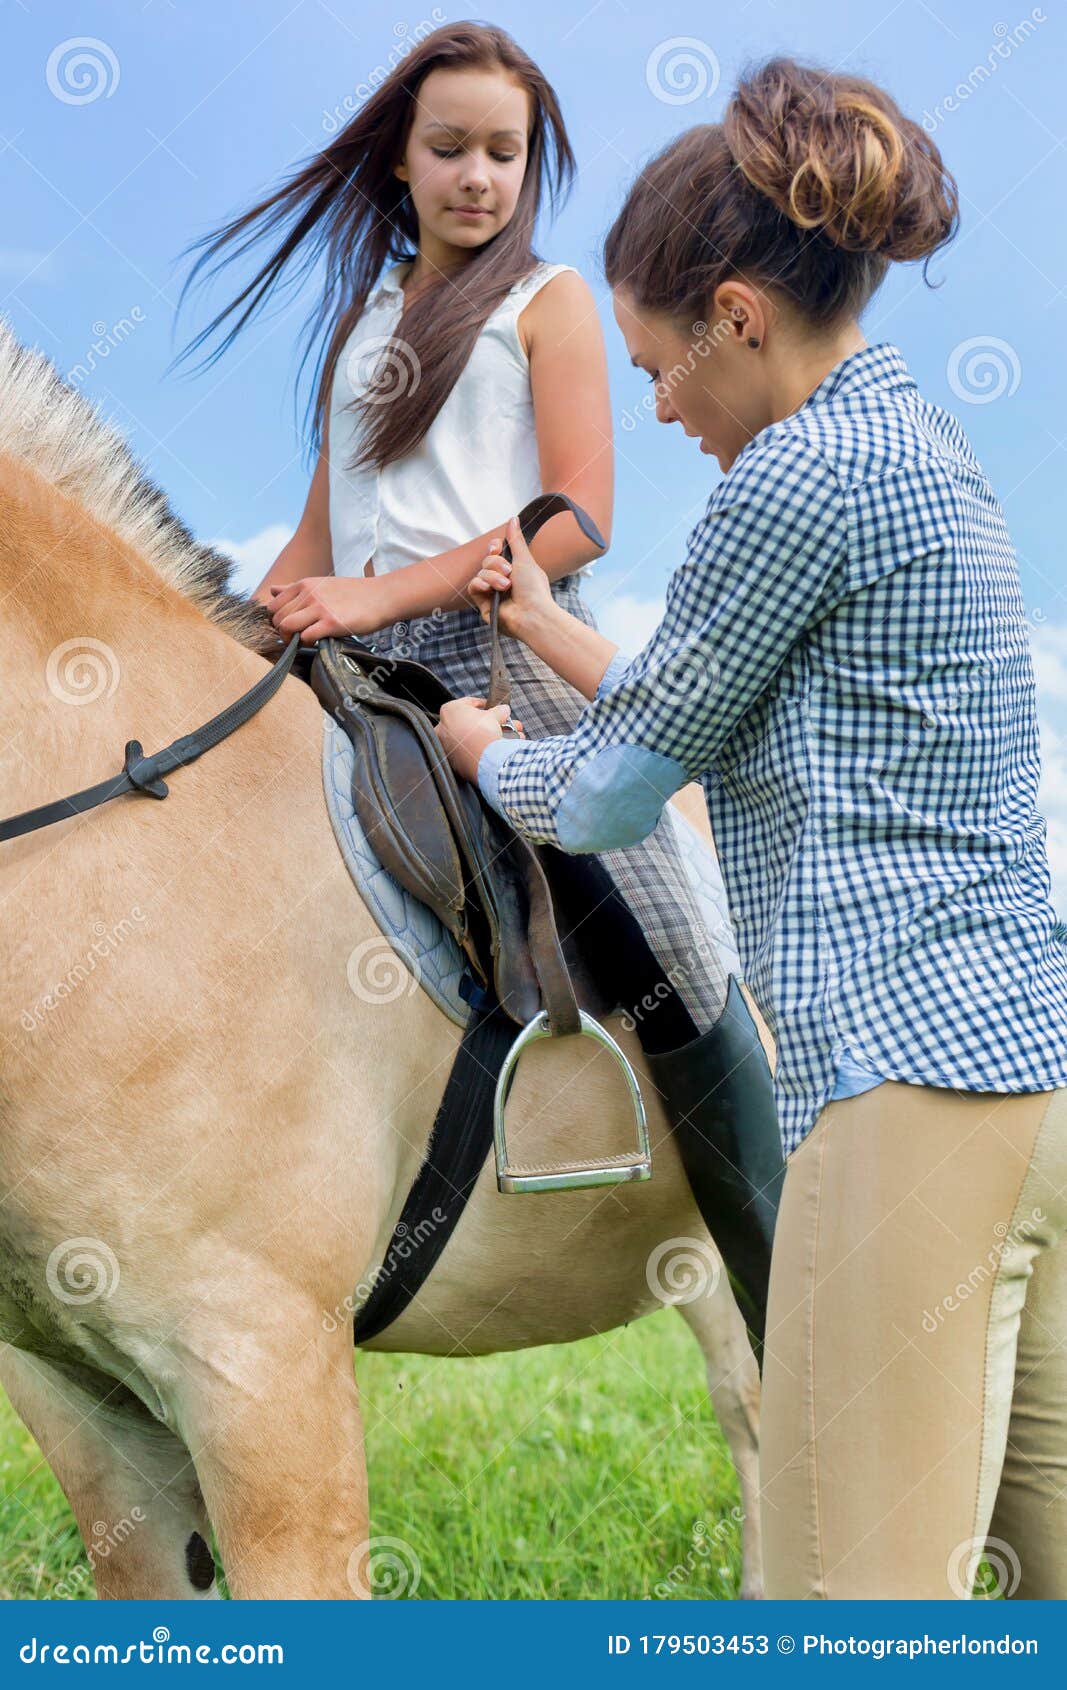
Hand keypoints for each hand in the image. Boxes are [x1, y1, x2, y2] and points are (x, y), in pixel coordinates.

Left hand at [268, 575, 398, 642]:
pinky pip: (305, 637)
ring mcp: (319, 608)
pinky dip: (307, 643)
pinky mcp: (331, 623)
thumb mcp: (321, 584)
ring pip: (286, 626)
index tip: (288, 628)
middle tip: (295, 639)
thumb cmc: (353, 593)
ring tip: (303, 642)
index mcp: (304, 584)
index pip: (272, 605)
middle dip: (282, 633)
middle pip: (277, 618)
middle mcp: (308, 594)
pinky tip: (317, 641)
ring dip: (291, 639)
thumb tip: (272, 590)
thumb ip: (294, 589)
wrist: (382, 596)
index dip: (277, 620)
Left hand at [435, 696, 524, 783]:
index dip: (485, 704)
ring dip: (490, 736)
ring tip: (507, 737)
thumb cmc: (483, 733)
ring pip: (472, 738)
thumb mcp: (494, 715)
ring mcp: (448, 746)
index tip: (493, 707)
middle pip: (470, 722)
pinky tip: (499, 749)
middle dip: (489, 722)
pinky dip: (484, 749)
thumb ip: (498, 710)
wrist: (483, 758)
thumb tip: (503, 710)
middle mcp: (444, 728)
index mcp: (449, 711)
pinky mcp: (455, 762)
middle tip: (501, 722)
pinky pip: (472, 752)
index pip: (469, 703)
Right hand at [466, 515, 554, 637]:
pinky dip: (480, 584)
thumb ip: (516, 540)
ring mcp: (492, 593)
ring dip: (493, 576)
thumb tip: (513, 519)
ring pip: (481, 572)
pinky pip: (473, 586)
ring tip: (506, 586)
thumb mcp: (525, 560)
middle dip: (496, 563)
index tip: (498, 547)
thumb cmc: (534, 589)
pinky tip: (489, 589)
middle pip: (487, 560)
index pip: (496, 553)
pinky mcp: (484, 605)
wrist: (532, 614)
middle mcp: (502, 580)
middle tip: (509, 571)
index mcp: (514, 570)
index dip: (494, 548)